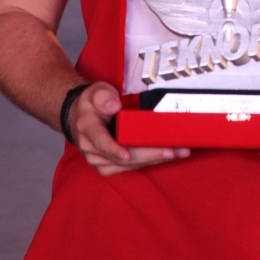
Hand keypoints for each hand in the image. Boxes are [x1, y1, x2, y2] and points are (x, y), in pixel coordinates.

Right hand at [68, 81, 189, 176]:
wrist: (81, 117)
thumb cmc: (92, 103)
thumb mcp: (95, 91)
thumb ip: (103, 96)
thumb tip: (114, 106)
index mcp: (88, 128)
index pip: (100, 141)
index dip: (114, 149)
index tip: (127, 154)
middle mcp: (92, 149)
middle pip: (121, 157)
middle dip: (148, 155)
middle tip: (171, 151)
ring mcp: (100, 161)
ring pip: (128, 165)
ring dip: (153, 160)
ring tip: (177, 152)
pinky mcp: (109, 166)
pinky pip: (130, 168)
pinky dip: (149, 162)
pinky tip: (166, 156)